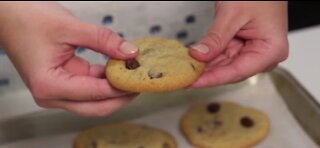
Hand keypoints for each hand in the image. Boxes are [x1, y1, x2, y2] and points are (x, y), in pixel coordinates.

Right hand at [0, 2, 138, 115]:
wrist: (8, 15)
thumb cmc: (27, 19)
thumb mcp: (69, 27)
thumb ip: (103, 40)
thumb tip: (131, 52)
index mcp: (49, 85)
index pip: (95, 93)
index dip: (122, 86)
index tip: (141, 77)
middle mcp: (52, 96)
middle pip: (97, 106)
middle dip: (122, 95)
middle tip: (142, 80)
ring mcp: (57, 92)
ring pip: (95, 101)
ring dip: (115, 89)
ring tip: (134, 74)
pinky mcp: (63, 84)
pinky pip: (90, 89)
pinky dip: (106, 81)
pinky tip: (120, 70)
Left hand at [190, 1, 288, 87]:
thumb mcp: (232, 14)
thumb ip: (215, 38)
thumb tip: (198, 56)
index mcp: (271, 50)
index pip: (236, 72)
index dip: (211, 79)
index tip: (191, 83)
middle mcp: (264, 55)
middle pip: (230, 71)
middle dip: (206, 73)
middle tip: (183, 77)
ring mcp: (253, 52)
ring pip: (225, 65)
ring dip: (205, 66)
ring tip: (186, 69)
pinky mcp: (243, 47)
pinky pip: (224, 56)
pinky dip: (209, 57)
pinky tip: (194, 60)